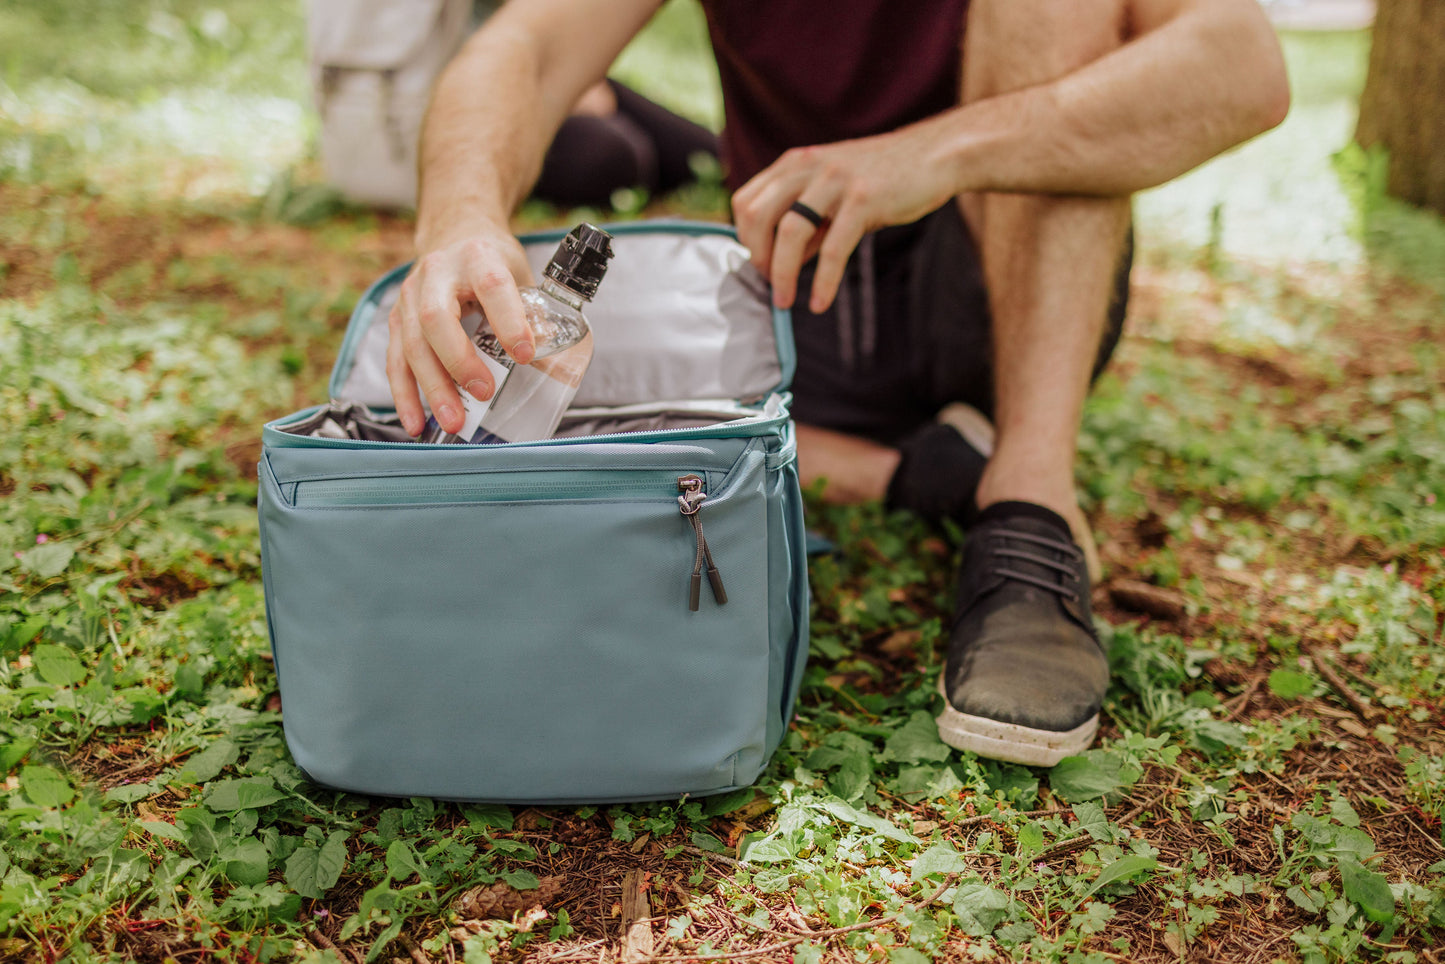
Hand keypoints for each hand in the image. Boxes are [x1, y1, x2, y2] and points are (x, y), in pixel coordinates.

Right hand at [385, 228, 536, 436]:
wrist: (454, 233)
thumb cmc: (492, 260)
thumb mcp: (520, 273)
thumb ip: (534, 313)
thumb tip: (550, 362)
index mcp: (477, 257)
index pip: (491, 286)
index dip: (508, 320)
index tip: (525, 354)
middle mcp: (437, 274)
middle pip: (436, 319)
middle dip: (459, 362)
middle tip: (484, 394)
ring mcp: (410, 296)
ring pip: (411, 344)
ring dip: (431, 388)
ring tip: (452, 422)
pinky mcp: (397, 319)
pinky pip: (395, 360)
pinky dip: (405, 394)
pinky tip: (416, 422)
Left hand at [731, 122, 957, 312]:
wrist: (933, 156)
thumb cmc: (882, 177)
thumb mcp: (833, 191)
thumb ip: (807, 221)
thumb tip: (784, 263)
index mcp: (795, 163)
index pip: (746, 201)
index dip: (744, 238)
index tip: (758, 264)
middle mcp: (809, 166)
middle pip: (758, 216)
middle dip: (757, 257)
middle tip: (770, 284)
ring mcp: (836, 181)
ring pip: (791, 232)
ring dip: (783, 274)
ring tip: (785, 300)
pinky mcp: (864, 200)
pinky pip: (834, 249)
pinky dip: (823, 282)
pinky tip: (819, 302)